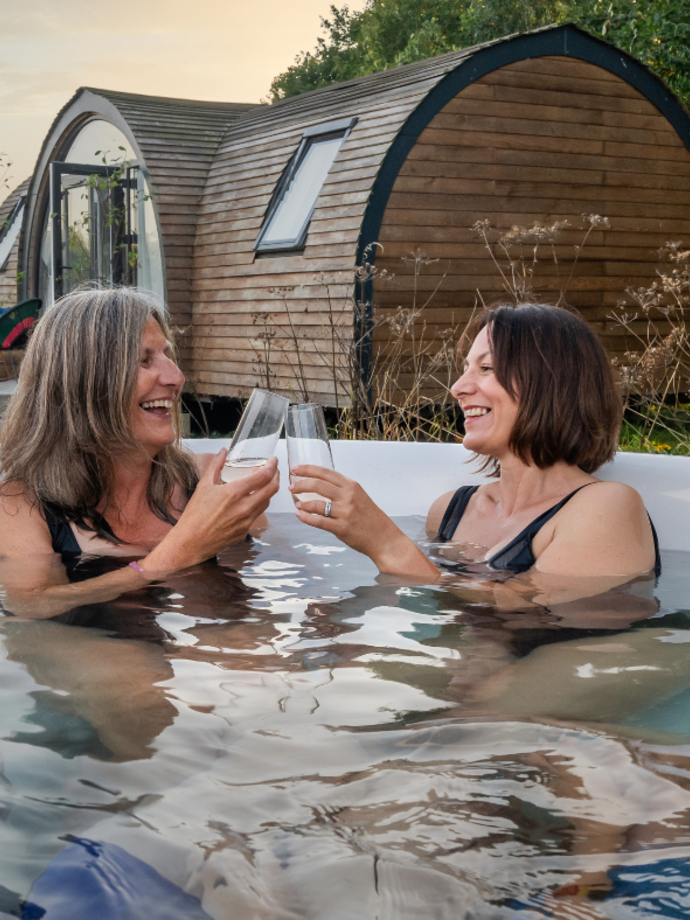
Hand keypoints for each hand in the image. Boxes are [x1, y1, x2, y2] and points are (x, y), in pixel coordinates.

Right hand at [143, 451, 278, 573]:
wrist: (190, 542)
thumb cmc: (194, 514)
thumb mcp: (203, 485)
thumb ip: (215, 466)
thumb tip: (223, 451)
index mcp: (234, 493)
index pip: (263, 476)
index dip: (272, 466)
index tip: (273, 460)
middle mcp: (245, 507)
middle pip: (272, 489)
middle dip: (276, 476)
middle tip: (274, 469)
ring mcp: (247, 521)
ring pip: (267, 502)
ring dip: (269, 490)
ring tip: (266, 482)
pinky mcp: (245, 531)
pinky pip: (257, 514)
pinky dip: (259, 503)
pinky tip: (254, 499)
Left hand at [290, 464, 438, 577]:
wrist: (384, 538)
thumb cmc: (371, 518)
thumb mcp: (359, 496)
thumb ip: (342, 490)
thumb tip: (320, 484)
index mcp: (352, 486)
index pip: (325, 472)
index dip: (307, 469)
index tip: (295, 468)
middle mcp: (348, 496)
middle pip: (318, 484)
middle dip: (300, 484)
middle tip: (291, 486)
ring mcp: (345, 512)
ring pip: (316, 503)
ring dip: (302, 504)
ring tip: (297, 505)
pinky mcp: (342, 528)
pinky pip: (318, 521)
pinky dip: (306, 518)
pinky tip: (300, 516)